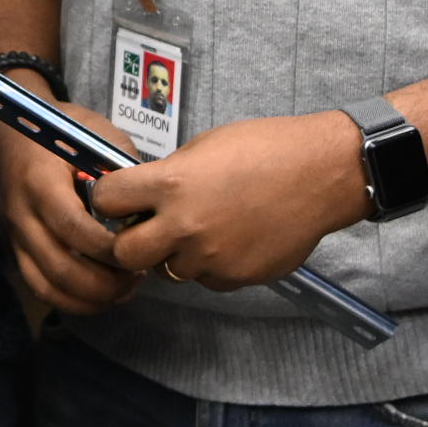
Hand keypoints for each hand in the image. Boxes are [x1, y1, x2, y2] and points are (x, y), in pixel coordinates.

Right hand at [0, 95, 140, 316]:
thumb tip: (151, 208)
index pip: (73, 228)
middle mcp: (22, 214)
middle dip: (103, 284)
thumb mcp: (97, 136)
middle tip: (136, 277)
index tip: (139, 250)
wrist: (10, 129)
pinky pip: (38, 286)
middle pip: (60, 268)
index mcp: (41, 182)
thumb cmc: (61, 129)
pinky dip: (69, 299)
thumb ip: (122, 172)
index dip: (108, 249)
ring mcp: (13, 235)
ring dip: (87, 299)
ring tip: (120, 290)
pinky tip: (97, 294)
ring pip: (46, 286)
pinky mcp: (13, 247)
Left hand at [100, 115, 365, 290]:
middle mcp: (184, 225)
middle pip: (125, 253)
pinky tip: (230, 239)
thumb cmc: (267, 149)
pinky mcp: (234, 277)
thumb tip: (143, 195)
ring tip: (201, 229)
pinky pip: (206, 279)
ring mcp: (210, 256)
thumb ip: (168, 176)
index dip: (108, 198)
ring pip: (168, 270)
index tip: (116, 198)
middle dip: (130, 240)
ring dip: (174, 254)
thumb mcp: (204, 147)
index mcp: (171, 184)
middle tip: (146, 228)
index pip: (106, 200)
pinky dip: (209, 265)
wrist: (321, 174)